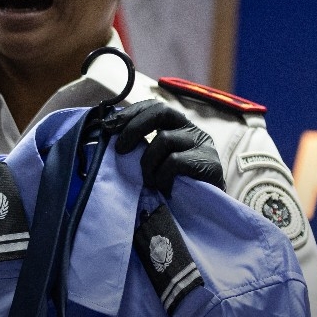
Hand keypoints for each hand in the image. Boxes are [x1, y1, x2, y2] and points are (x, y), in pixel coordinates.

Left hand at [103, 99, 225, 194]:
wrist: (205, 210)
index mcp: (178, 126)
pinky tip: (164, 188)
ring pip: (163, 139)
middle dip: (134, 128)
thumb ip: (141, 146)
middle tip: (120, 149)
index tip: (108, 126)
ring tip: (150, 181)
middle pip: (161, 111)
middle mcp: (192, 129)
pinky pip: (174, 162)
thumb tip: (108, 135)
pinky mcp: (209, 162)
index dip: (130, 112)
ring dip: (148, 163)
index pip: (154, 106)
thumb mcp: (155, 161)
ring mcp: (202, 144)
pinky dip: (162, 176)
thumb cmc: (173, 185)